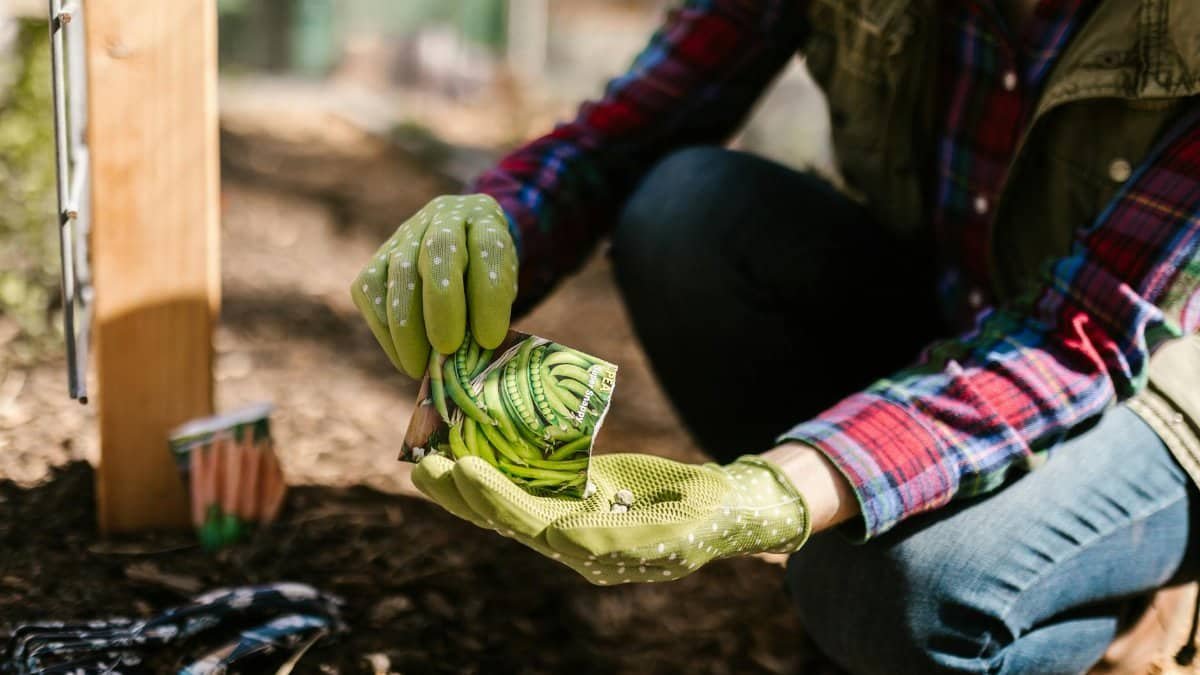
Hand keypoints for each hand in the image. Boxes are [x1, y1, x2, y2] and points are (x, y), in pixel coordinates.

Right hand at [351, 194, 517, 376]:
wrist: (462, 247)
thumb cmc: (487, 278)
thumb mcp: (503, 288)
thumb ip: (490, 313)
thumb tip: (468, 359)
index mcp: (484, 219)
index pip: (488, 248)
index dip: (489, 294)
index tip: (490, 339)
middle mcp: (443, 218)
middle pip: (438, 252)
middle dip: (442, 306)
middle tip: (447, 349)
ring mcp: (405, 235)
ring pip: (398, 274)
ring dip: (407, 328)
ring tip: (420, 368)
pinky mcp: (376, 258)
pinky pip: (370, 291)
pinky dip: (385, 331)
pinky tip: (404, 357)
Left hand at [412, 453, 809, 584]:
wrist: (723, 510)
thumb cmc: (705, 520)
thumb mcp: (672, 534)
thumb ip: (620, 540)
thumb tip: (565, 540)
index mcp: (592, 552)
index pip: (531, 527)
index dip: (495, 501)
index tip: (464, 471)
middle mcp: (572, 539)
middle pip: (505, 517)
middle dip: (463, 494)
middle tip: (422, 465)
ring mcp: (572, 515)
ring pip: (508, 500)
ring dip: (468, 482)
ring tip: (428, 458)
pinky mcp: (576, 494)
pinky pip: (529, 481)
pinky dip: (497, 466)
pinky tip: (470, 448)